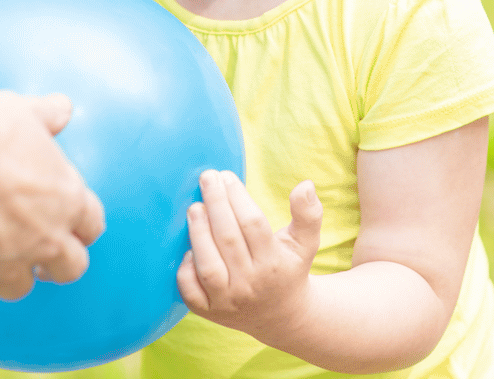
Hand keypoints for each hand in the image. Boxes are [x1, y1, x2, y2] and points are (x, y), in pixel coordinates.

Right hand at [0, 90, 105, 313]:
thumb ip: (45, 115)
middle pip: (70, 268)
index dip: (83, 228)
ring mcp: (9, 265)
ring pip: (18, 289)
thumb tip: (63, 107)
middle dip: (57, 266)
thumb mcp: (22, 112)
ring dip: (4, 279)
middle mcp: (47, 238)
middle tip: (41, 261)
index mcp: (67, 198)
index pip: (92, 223)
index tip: (72, 229)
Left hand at [178, 170, 322, 339]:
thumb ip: (308, 214)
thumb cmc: (288, 269)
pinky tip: (187, 248)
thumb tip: (306, 185)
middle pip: (228, 239)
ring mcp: (228, 301)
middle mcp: (250, 285)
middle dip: (215, 204)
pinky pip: (190, 292)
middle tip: (207, 178)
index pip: (253, 224)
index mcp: (274, 265)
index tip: (226, 175)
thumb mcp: (305, 244)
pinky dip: (185, 271)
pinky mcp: (209, 312)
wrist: (281, 317)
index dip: (237, 197)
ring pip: (208, 266)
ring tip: (194, 207)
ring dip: (198, 233)